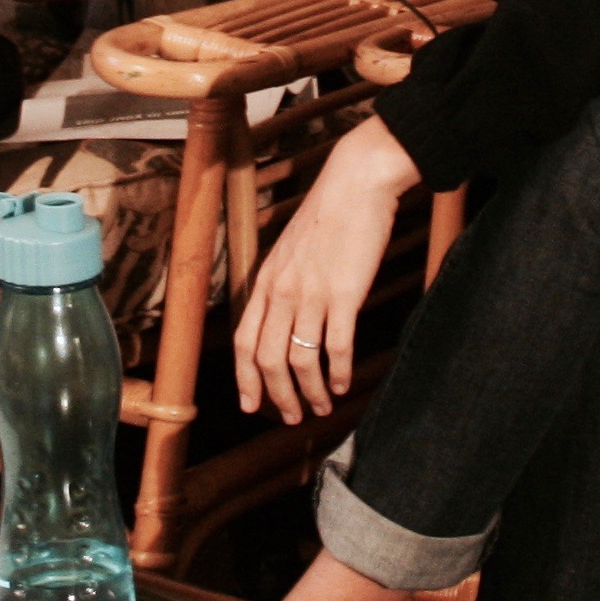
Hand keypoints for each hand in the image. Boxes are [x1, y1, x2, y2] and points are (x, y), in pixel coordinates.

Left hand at [235, 115, 419, 419]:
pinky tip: (343, 384)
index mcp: (266, 281)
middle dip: (278, 396)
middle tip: (292, 417)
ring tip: (322, 407)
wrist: (356, 183)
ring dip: (310, 391)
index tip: (252, 405)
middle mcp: (282, 291)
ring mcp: (311, 294)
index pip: (243, 342)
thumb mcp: (291, 249)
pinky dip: (337, 372)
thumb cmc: (329, 214)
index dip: (245, 379)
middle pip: (268, 360)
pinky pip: (336, 346)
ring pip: (300, 360)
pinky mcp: (344, 294)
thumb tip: (285, 317)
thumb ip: (284, 282)